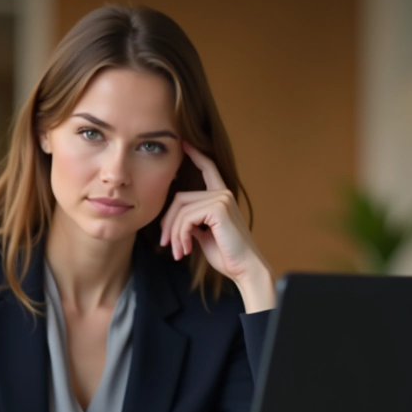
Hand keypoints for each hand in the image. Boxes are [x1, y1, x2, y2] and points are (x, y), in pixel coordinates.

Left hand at [159, 143, 274, 311]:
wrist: (245, 269)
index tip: (184, 143)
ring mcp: (221, 198)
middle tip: (167, 244)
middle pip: (180, 198)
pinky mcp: (218, 208)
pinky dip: (181, 235)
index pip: (208, 169)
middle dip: (168, 223)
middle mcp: (222, 193)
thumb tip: (177, 220)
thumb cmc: (227, 255)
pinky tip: (187, 250)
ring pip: (180, 209)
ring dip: (174, 234)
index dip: (196, 154)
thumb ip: (193, 222)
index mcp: (221, 197)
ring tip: (178, 251)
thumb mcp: (204, 235)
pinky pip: (186, 218)